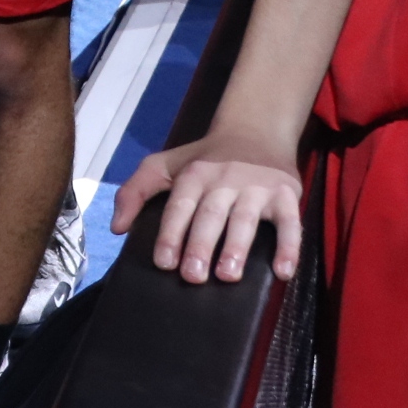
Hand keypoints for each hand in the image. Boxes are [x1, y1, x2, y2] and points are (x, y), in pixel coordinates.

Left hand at [111, 129, 303, 282]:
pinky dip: (290, 247)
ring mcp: (257, 187)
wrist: (255, 130)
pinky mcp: (286, 194)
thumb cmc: (204, 158)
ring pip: (245, 219)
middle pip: (210, 214)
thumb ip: (135, 191)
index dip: (170, 233)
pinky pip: (291, 222)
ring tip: (228, 276)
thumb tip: (116, 228)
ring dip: (237, 247)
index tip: (164, 263)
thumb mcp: (164, 165)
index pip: (179, 206)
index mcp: (193, 175)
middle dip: (200, 245)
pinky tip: (283, 273)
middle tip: (192, 276)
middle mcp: (224, 179)